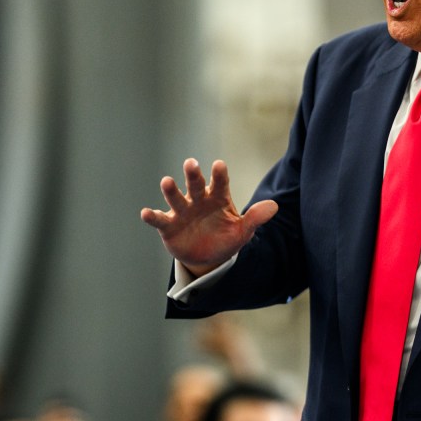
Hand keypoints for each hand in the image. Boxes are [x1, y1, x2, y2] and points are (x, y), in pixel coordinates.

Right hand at [140, 159, 277, 276]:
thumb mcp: (243, 231)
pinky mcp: (168, 226)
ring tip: (167, 182)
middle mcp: (198, 200)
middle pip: (195, 185)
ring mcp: (182, 212)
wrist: (208, 257)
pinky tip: (146, 213)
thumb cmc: (226, 238)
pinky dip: (152, 216)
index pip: (220, 183)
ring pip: (176, 198)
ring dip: (171, 190)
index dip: (219, 175)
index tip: (219, 165)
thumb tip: (274, 206)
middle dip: (193, 175)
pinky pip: (159, 219)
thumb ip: (255, 218)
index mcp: (218, 197)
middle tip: (191, 163)